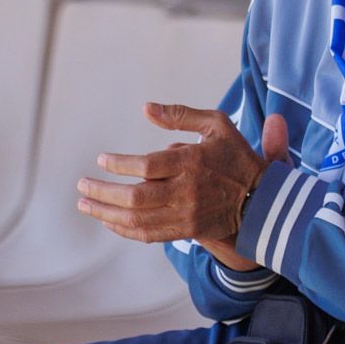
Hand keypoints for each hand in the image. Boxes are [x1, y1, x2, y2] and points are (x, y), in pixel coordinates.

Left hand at [78, 105, 288, 251]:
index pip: (147, 166)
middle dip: (103, 192)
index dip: (119, 164)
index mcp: (192, 162)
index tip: (101, 160)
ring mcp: (186, 214)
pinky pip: (149, 234)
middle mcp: (187, 191)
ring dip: (106, 214)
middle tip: (81, 186)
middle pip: (136, 196)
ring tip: (85, 205)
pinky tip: (109, 221)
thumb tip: (147, 109)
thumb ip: (181, 115)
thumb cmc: (236, 156)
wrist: (262, 199)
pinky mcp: (186, 230)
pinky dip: (124, 229)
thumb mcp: (216, 125)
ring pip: (137, 219)